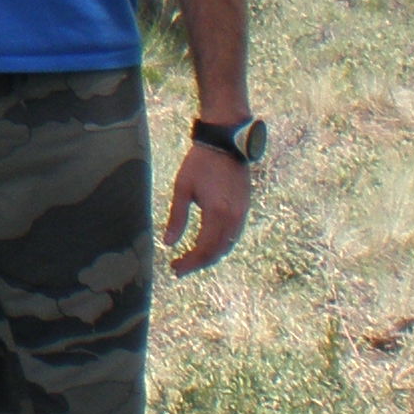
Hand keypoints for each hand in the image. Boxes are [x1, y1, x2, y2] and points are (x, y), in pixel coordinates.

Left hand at [163, 141, 251, 273]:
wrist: (226, 144)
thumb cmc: (200, 163)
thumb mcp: (182, 188)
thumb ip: (177, 217)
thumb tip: (168, 243)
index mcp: (217, 214)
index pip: (204, 249)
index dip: (190, 262)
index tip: (175, 268)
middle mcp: (233, 218)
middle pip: (217, 252)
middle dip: (198, 263)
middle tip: (179, 269)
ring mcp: (242, 215)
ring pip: (227, 246)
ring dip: (210, 256)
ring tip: (190, 260)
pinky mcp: (244, 209)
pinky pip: (234, 236)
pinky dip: (220, 246)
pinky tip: (206, 246)